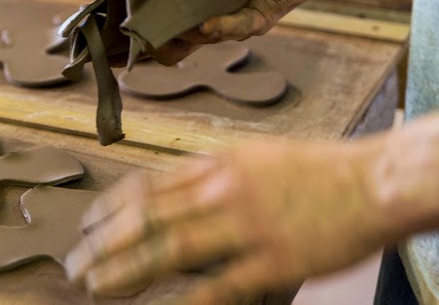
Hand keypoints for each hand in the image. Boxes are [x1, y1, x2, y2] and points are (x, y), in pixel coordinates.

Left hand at [65, 137, 393, 302]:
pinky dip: (185, 301)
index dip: (109, 208)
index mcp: (215, 165)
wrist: (371, 180)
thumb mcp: (252, 155)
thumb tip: (172, 188)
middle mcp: (220, 192)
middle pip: (145, 219)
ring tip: (95, 286)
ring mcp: (244, 226)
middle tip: (74, 265)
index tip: (86, 225)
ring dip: (125, 270)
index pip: (145, 186)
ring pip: (168, 250)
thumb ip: (210, 172)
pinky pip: (219, 286)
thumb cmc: (314, 168)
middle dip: (102, 244)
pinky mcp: (273, 261)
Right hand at [120, 0, 342, 44]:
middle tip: (140, 28)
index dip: (138, 18)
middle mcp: (207, 10)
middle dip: (155, 38)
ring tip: (169, 21)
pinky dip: (218, 29)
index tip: (118, 13)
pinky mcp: (258, 19)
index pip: (157, 14)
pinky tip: (204, 25)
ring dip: (184, 31)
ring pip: (200, 37)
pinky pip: (235, 30)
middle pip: (173, 39)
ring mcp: (231, 17)